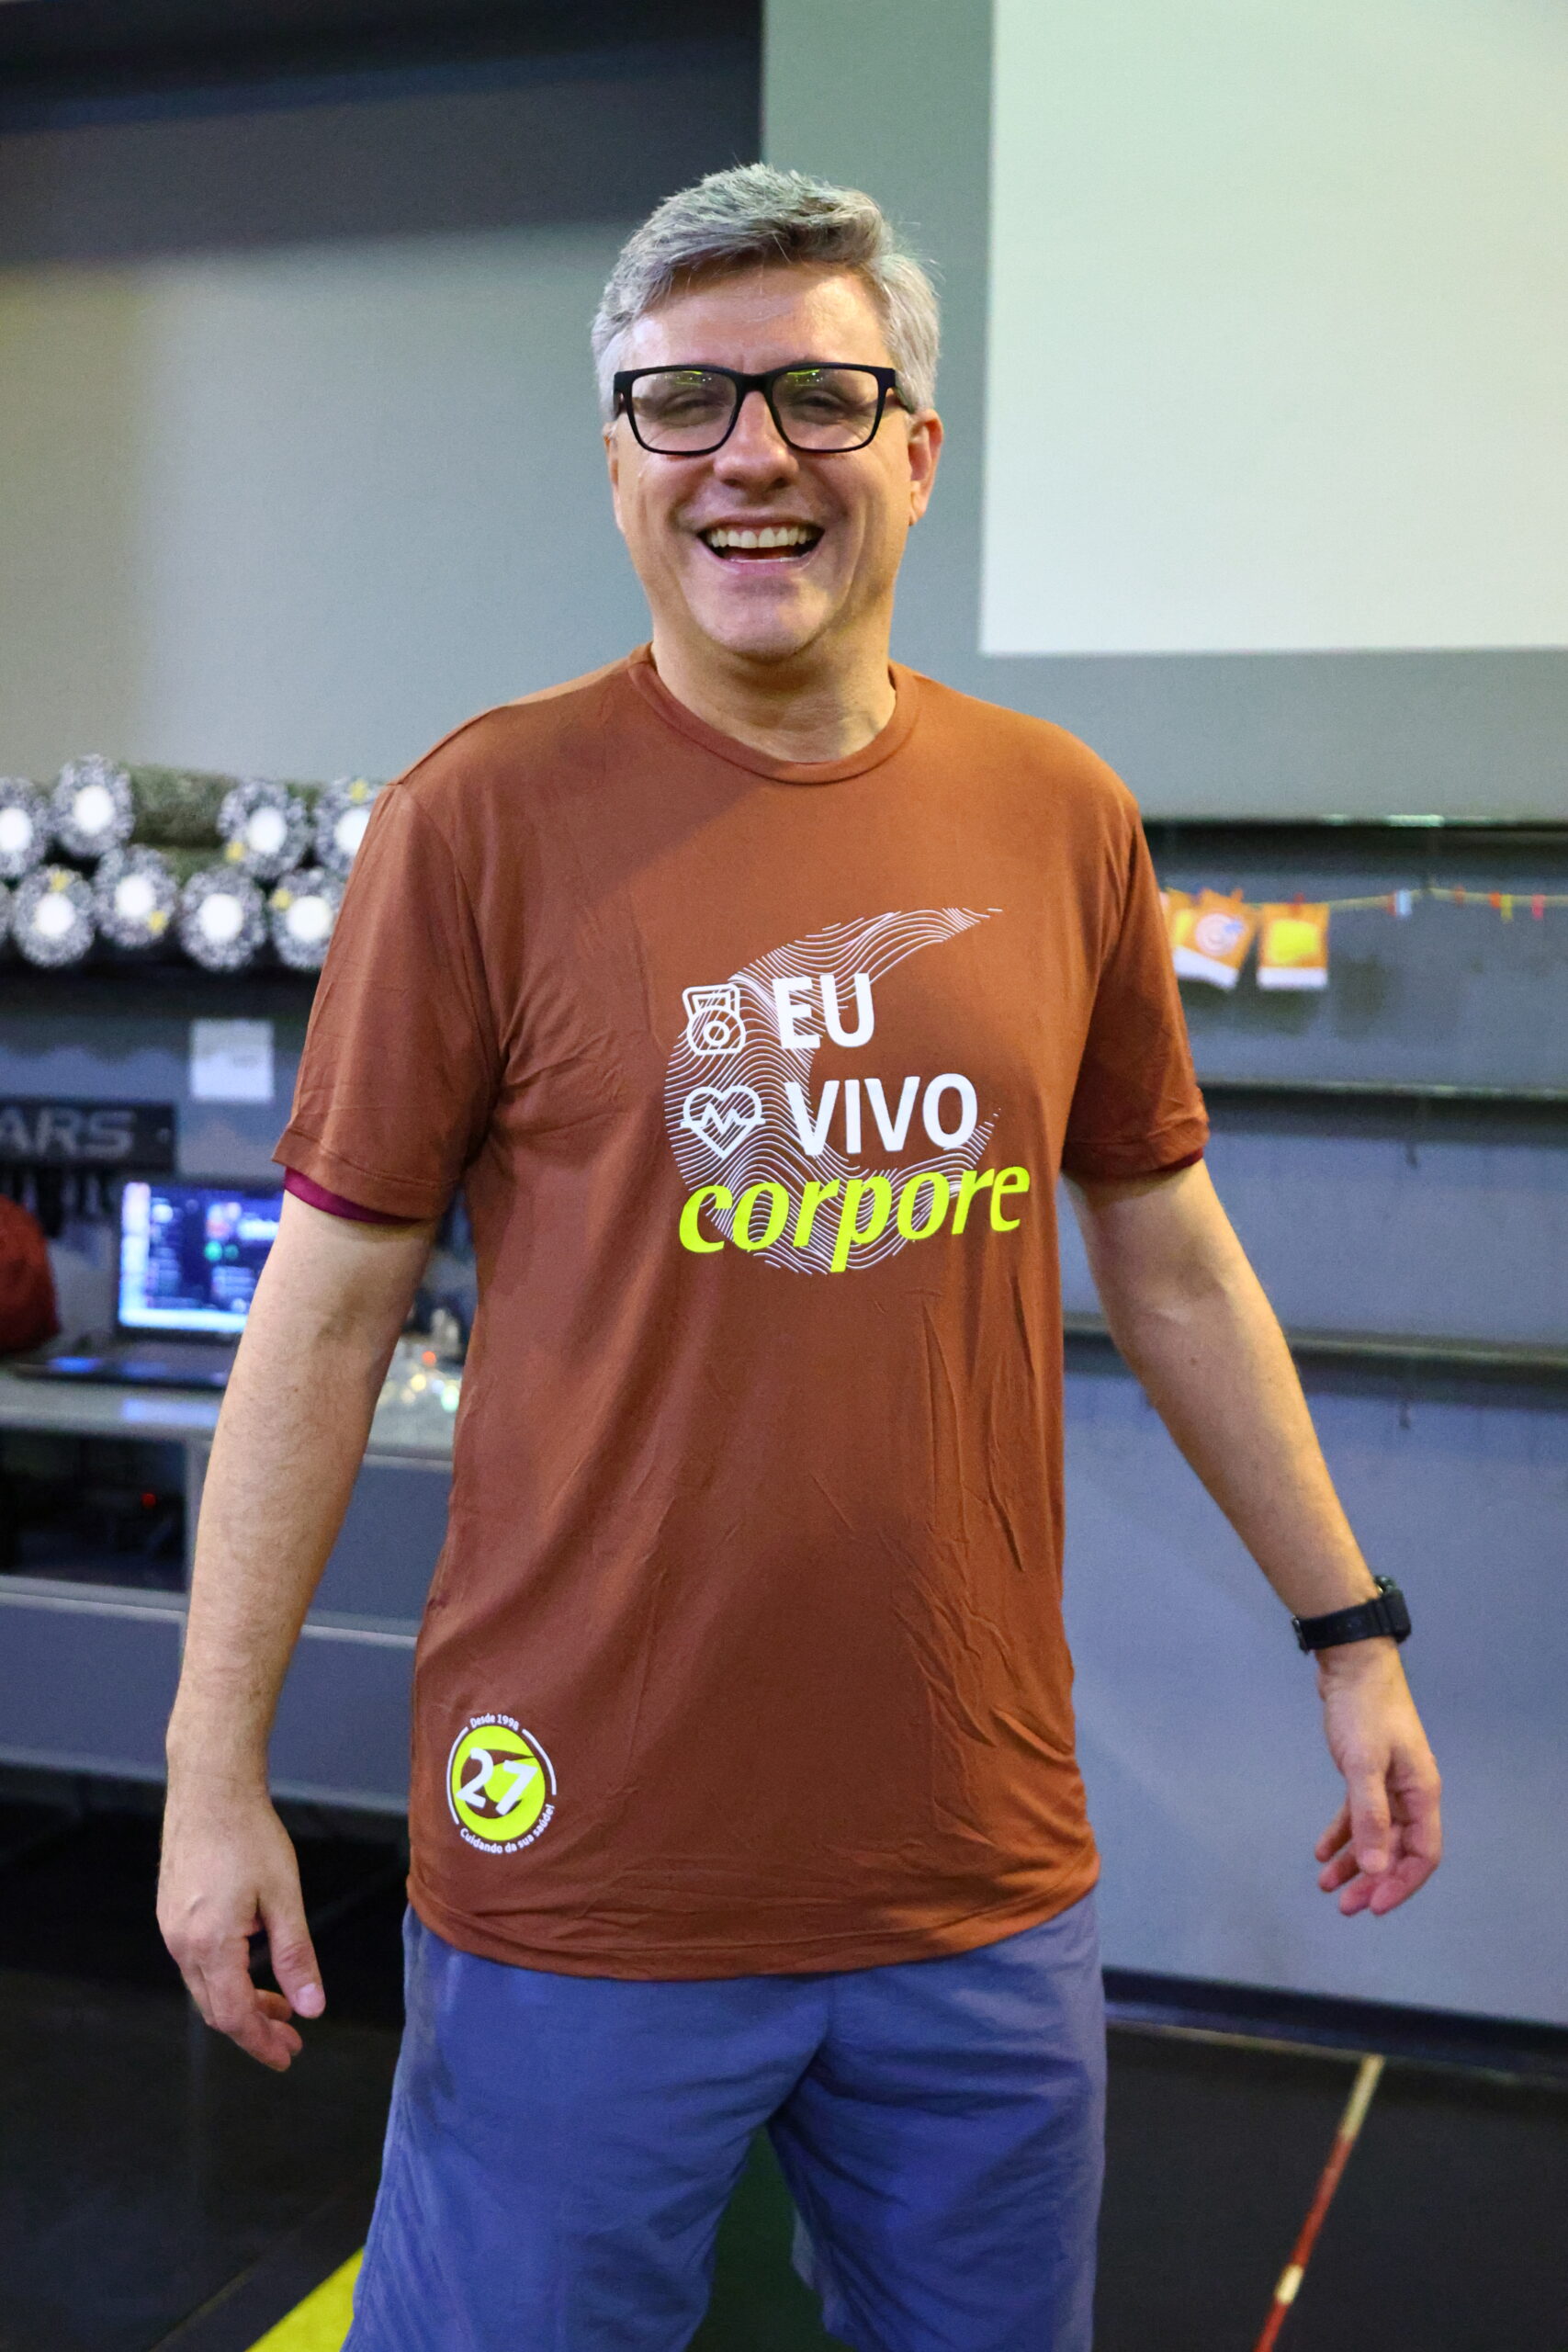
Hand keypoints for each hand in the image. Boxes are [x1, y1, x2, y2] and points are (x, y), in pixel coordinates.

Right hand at [158, 1783, 323, 2069]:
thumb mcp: (283, 1897)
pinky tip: (253, 1967)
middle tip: (291, 2039)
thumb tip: (312, 2008)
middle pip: (216, 2009)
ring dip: (241, 2003)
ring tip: (281, 2006)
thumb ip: (296, 1956)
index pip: (234, 2016)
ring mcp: (171, 1929)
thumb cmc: (249, 1835)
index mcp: (210, 1944)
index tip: (288, 2056)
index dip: (261, 2042)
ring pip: (205, 1987)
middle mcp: (182, 1943)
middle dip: (254, 2029)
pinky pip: (197, 1962)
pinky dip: (226, 1977)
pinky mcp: (171, 1913)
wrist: (209, 1788)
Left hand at [1314, 1641, 1441, 1915]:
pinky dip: (1342, 1835)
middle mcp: (1410, 1794)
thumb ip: (1370, 1818)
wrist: (1351, 1664)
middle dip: (1373, 1881)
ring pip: (1374, 1836)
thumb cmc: (1363, 1709)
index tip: (1373, 1905)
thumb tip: (1376, 1869)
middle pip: (1397, 1851)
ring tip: (1327, 1886)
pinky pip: (1358, 1815)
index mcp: (1421, 1793)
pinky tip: (1322, 1852)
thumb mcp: (1364, 1764)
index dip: (1401, 1885)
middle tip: (1345, 1906)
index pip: (1422, 1855)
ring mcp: (1389, 1784)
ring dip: (1353, 1862)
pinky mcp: (1366, 1773)